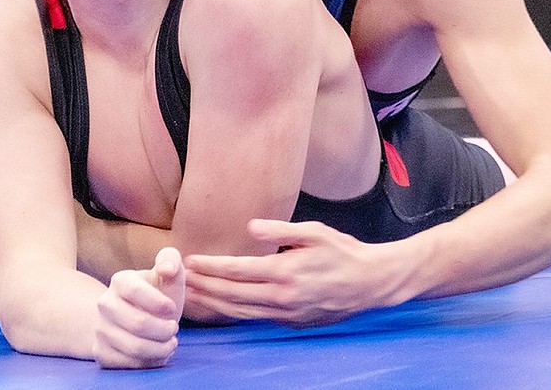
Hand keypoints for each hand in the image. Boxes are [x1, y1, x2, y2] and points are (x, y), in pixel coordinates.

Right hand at [93, 247, 184, 368]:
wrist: (134, 317)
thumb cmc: (157, 293)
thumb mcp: (168, 275)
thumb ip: (171, 260)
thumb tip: (167, 268)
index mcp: (120, 280)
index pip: (135, 291)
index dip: (158, 303)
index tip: (172, 309)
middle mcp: (105, 303)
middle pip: (137, 323)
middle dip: (163, 330)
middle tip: (174, 329)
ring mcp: (100, 328)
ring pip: (133, 347)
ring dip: (159, 348)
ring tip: (170, 342)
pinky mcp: (100, 351)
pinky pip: (125, 363)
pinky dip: (148, 362)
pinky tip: (158, 353)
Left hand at [184, 220, 390, 326]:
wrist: (370, 283)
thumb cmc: (344, 252)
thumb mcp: (315, 231)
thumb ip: (280, 229)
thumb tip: (251, 227)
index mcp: (285, 272)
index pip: (237, 271)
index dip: (211, 266)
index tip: (191, 261)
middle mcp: (281, 297)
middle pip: (231, 295)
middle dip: (204, 287)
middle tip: (180, 280)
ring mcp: (286, 314)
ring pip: (240, 312)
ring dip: (213, 304)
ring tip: (193, 296)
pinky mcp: (292, 323)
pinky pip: (256, 319)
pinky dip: (234, 313)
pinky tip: (223, 307)